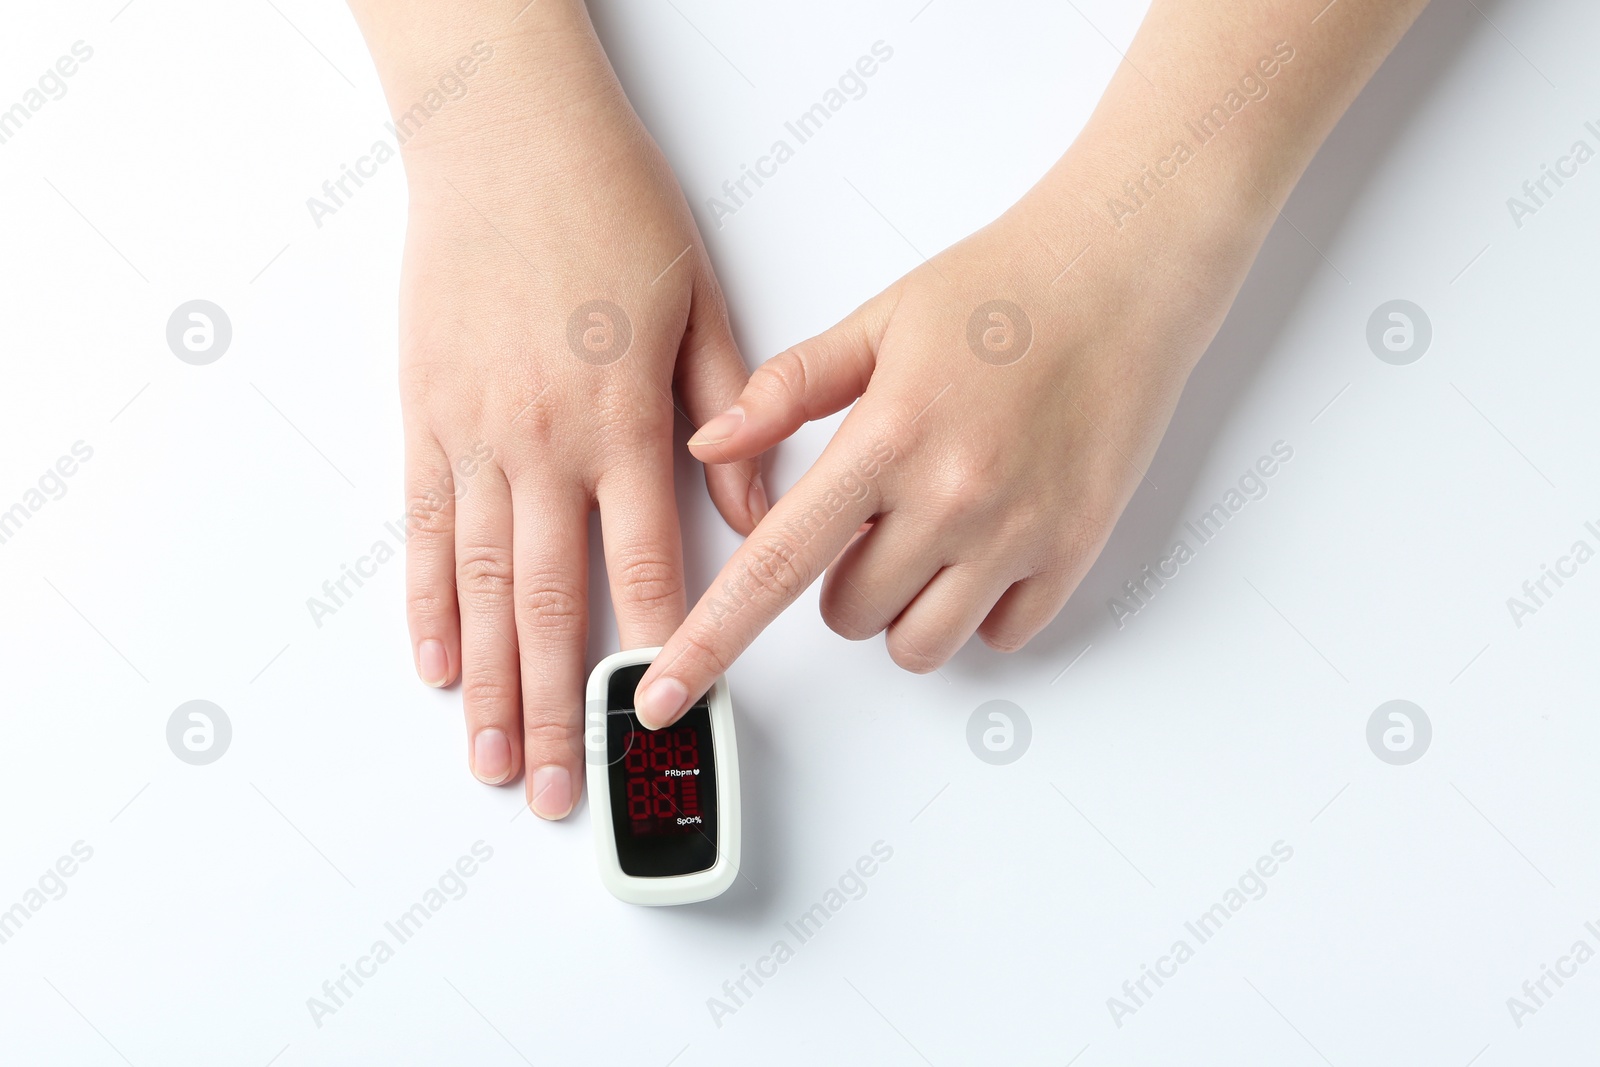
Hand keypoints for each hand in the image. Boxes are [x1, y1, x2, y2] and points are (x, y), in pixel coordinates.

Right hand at [357, 3, 764, 814]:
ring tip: (489, 757)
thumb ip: (731, 415)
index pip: (646, 564)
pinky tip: (434, 661)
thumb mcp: (701, 302)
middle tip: (562, 786)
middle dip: (561, 708)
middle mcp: (545, 441)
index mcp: (626, 417)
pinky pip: (424, 527)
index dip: (659, 651)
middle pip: (554, 604)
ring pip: (482, 585)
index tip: (665, 720)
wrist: (504, 133)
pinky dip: (428, 601)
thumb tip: (753, 508)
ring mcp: (474, 433)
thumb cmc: (610, 207)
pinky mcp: (424, 414)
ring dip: (488, 682)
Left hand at [630, 173, 1259, 727]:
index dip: (712, 637)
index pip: (775, 563)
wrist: (1125, 274)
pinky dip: (981, 612)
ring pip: (920, 644)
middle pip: (846, 615)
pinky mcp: (1075, 550)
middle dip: (838, 584)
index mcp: (885, 437)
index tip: (664, 692)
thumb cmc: (1002, 290)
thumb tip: (708, 445)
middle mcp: (951, 497)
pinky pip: (1002, 638)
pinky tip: (986, 548)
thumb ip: (787, 390)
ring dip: (904, 609)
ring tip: (928, 538)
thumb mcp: (878, 320)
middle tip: (872, 518)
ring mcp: (1018, 532)